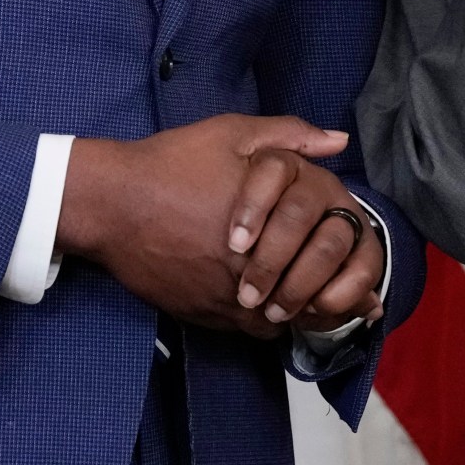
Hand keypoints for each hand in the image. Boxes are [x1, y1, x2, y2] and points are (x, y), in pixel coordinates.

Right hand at [58, 114, 348, 337]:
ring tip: (302, 294)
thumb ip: (291, 136)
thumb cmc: (172, 164)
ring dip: (298, 308)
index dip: (351, 262)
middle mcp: (260, 265)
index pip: (335, 252)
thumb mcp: (233, 134)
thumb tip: (339, 141)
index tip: (352, 263)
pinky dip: (264, 318)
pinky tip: (262, 299)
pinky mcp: (207, 315)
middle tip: (336, 289)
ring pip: (286, 317)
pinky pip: (252, 330)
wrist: (112, 202)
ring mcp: (232, 295)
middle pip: (315, 291)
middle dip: (329, 292)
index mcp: (277, 218)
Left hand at [227, 154, 385, 331]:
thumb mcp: (239, 152)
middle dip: (272, 259)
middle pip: (299, 213)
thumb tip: (339, 140)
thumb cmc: (225, 200)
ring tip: (273, 312)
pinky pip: (361, 272)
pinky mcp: (361, 260)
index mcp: (293, 168)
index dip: (254, 206)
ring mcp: (343, 226)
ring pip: (328, 246)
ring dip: (299, 284)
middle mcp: (324, 193)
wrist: (232, 248)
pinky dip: (336, 297)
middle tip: (248, 295)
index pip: (276, 168)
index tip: (234, 244)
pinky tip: (312, 312)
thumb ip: (283, 137)